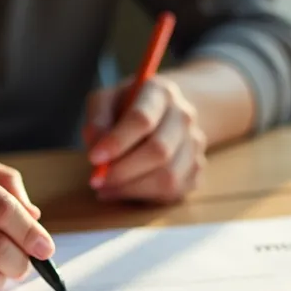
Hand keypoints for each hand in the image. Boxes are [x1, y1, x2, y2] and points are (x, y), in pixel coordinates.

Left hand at [83, 75, 207, 202]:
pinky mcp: (196, 169)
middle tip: (97, 180)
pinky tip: (125, 190)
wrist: (164, 114)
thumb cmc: (127, 108)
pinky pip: (174, 192)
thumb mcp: (106, 101)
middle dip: (123, 171)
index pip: (142, 119)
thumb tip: (96, 148)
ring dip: (132, 189)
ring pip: (168, 177)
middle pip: (159, 151)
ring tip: (106, 188)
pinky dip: (145, 197)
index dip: (117, 142)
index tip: (94, 158)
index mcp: (161, 93)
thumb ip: (97, 119)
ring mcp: (195, 144)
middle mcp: (184, 116)